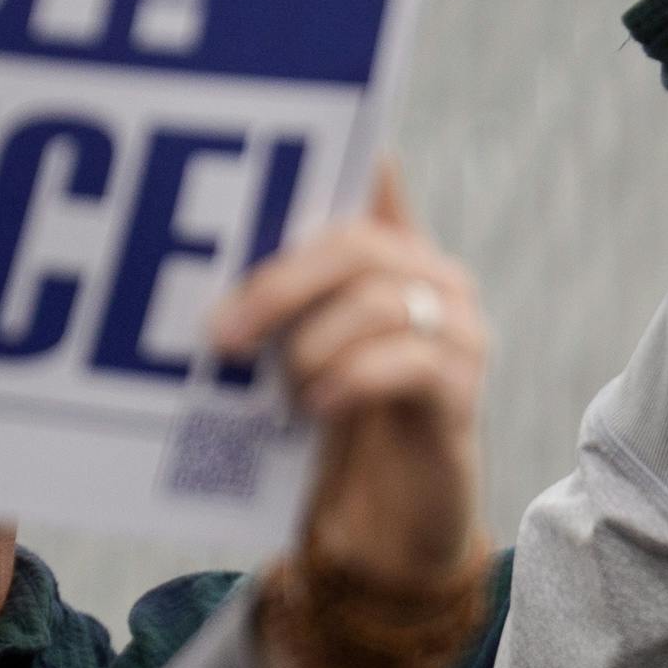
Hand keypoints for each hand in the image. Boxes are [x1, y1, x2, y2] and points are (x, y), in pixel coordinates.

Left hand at [207, 162, 487, 599]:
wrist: (389, 523)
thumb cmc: (333, 427)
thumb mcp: (295, 353)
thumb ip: (276, 305)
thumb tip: (206, 273)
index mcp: (394, 258)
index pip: (375, 188)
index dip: (353, 162)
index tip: (306, 144)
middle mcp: (436, 281)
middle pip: (360, 246)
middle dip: (281, 283)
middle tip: (224, 333)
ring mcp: (459, 333)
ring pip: (381, 302)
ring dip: (311, 343)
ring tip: (280, 388)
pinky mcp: (462, 391)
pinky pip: (409, 363)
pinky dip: (351, 380)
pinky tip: (315, 405)